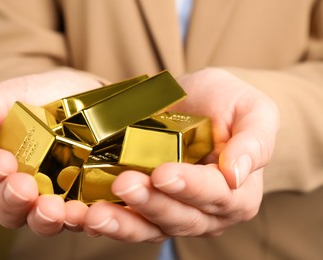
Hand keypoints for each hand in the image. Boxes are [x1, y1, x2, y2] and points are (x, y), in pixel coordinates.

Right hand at [0, 69, 102, 234]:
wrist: (84, 92)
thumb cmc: (40, 97)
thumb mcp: (5, 97)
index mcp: (0, 167)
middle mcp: (26, 189)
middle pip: (10, 210)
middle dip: (13, 201)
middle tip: (23, 187)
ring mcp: (56, 198)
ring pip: (44, 221)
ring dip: (45, 218)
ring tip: (52, 208)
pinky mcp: (86, 200)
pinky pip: (83, 217)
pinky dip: (81, 218)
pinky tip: (81, 211)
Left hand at [83, 68, 279, 241]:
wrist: (201, 103)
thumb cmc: (229, 104)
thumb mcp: (253, 111)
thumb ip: (254, 141)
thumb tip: (236, 175)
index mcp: (236, 192)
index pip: (215, 195)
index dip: (190, 187)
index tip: (163, 173)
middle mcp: (205, 212)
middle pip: (179, 217)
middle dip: (150, 204)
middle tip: (124, 184)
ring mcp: (173, 212)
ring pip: (149, 227)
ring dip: (121, 223)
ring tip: (94, 215)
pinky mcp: (145, 207)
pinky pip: (127, 219)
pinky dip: (105, 219)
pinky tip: (81, 215)